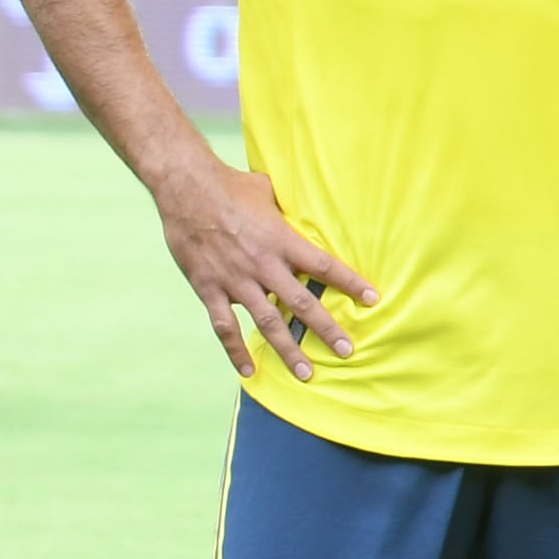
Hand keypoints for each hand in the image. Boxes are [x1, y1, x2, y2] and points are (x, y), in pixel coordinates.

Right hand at [152, 160, 371, 378]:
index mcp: (282, 241)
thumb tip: (309, 205)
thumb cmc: (231, 185)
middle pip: (302, 304)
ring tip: (306, 373)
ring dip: (288, 350)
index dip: (351, 284)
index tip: (373, 299)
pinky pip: (224, 327)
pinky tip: (248, 371)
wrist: (185, 188)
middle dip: (326, 330)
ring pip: (267, 322)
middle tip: (347, 351)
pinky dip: (235, 351)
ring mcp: (235, 280)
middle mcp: (263, 265)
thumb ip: (289, 210)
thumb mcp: (270, 193)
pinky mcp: (208, 288)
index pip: (325, 267)